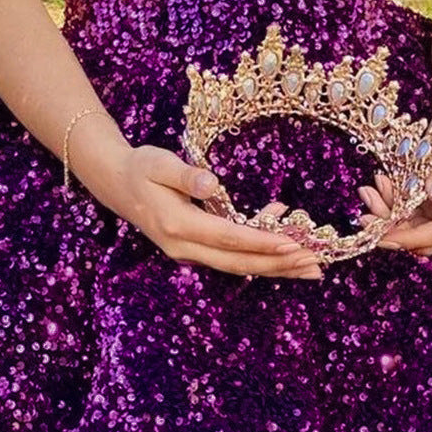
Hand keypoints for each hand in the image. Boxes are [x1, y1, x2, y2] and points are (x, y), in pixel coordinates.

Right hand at [105, 145, 324, 278]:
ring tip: (310, 268)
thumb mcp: (159, 163)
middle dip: (278, 265)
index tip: (292, 243)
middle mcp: (184, 246)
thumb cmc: (141, 167)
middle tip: (314, 265)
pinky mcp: (194, 249)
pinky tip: (283, 246)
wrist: (116, 182)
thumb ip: (186, 175)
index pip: (228, 238)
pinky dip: (259, 256)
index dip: (261, 242)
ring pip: (237, 266)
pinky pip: (230, 257)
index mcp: (177, 225)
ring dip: (274, 267)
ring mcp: (188, 252)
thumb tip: (213, 184)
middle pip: (238, 262)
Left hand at [356, 107, 431, 256]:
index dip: (410, 237)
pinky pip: (410, 213)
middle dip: (392, 230)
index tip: (381, 236)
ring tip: (368, 190)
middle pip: (425, 237)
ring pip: (414, 228)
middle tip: (364, 216)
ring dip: (388, 215)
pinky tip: (379, 184)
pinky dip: (392, 203)